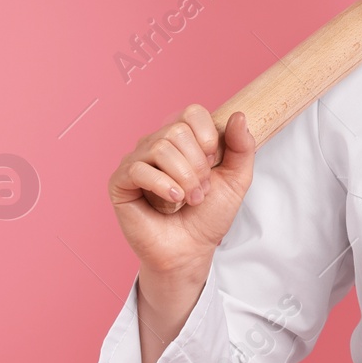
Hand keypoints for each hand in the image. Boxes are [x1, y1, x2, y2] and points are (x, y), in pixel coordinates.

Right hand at [107, 105, 257, 276]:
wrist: (191, 249)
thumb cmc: (209, 214)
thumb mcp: (236, 179)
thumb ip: (242, 147)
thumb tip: (238, 115)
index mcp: (181, 138)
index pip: (192, 112)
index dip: (208, 138)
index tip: (213, 163)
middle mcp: (155, 143)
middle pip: (177, 131)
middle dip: (197, 165)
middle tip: (201, 190)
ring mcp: (135, 161)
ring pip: (160, 148)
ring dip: (183, 178)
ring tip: (189, 199)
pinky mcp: (119, 182)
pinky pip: (138, 169)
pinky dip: (162, 186)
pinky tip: (173, 201)